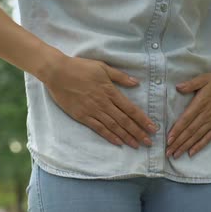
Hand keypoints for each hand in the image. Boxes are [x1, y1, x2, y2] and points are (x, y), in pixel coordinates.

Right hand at [44, 55, 158, 148]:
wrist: (57, 72)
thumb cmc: (80, 67)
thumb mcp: (103, 67)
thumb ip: (120, 77)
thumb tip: (136, 83)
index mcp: (110, 91)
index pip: (131, 109)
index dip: (143, 119)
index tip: (152, 128)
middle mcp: (104, 103)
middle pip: (125, 120)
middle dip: (138, 132)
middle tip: (149, 142)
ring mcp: (93, 111)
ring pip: (113, 126)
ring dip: (126, 136)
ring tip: (137, 145)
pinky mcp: (82, 116)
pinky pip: (99, 128)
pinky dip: (109, 136)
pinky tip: (118, 143)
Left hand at [166, 72, 210, 157]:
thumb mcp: (204, 78)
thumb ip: (191, 84)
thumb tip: (178, 87)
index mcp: (201, 103)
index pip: (186, 119)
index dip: (177, 130)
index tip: (168, 139)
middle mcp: (207, 114)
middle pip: (190, 131)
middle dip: (178, 142)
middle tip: (168, 152)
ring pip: (197, 136)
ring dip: (186, 146)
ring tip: (176, 155)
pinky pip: (208, 138)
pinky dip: (200, 146)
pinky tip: (191, 153)